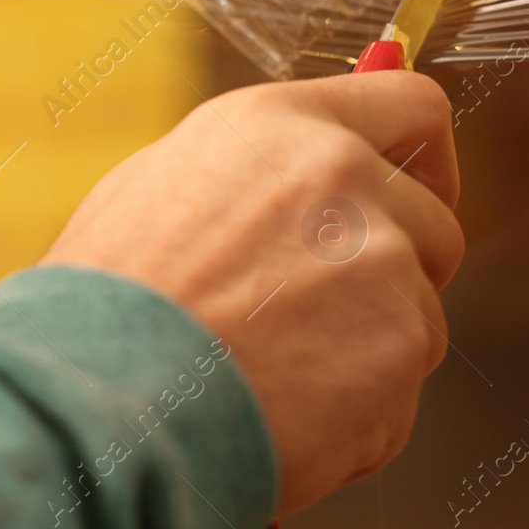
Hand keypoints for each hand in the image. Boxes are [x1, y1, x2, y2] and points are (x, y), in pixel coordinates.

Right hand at [43, 71, 462, 515]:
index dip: (425, 160)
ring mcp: (383, 260)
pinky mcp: (401, 345)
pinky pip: (401, 396)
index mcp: (284, 124)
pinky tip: (279, 419)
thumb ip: (258, 167)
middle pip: (434, 225)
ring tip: (270, 378)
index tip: (418, 195)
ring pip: (419, 318)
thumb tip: (318, 161)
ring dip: (367, 355)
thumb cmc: (106, 300)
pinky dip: (355, 422)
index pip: (412, 107)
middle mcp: (345, 176)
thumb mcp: (162, 184)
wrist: (94, 396)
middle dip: (396, 274)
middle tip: (319, 321)